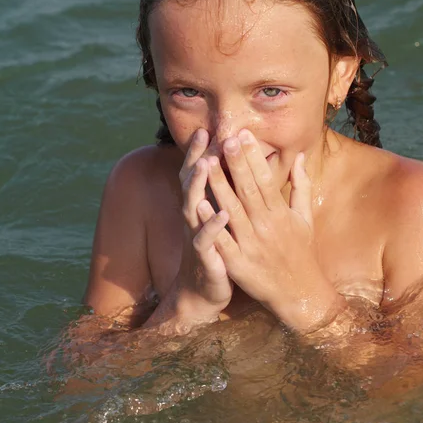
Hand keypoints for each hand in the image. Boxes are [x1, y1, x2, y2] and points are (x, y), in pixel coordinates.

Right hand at [173, 129, 233, 323]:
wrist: (202, 293)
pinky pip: (206, 240)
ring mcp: (196, 236)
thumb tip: (231, 172)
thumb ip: (222, 198)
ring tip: (205, 164)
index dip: (201, 153)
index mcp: (201, 208)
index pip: (198, 175)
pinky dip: (213, 226)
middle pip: (191, 183)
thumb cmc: (217, 252)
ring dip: (198, 186)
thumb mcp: (218, 222)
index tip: (207, 129)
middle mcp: (194, 218)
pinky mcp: (205, 257)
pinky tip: (223, 213)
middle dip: (196, 159)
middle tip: (204, 136)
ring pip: (193, 206)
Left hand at [197, 129, 343, 331]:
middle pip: (248, 190)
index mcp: (281, 213)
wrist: (300, 294)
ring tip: (206, 162)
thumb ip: (301, 185)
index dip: (254, 156)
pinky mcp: (240, 264)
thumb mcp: (305, 218)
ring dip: (219, 185)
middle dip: (236, 163)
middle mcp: (267, 225)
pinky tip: (199, 204)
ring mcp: (252, 244)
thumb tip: (300, 156)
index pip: (266, 179)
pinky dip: (212, 223)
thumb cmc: (302, 252)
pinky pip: (223, 241)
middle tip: (225, 137)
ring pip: (233, 210)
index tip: (244, 134)